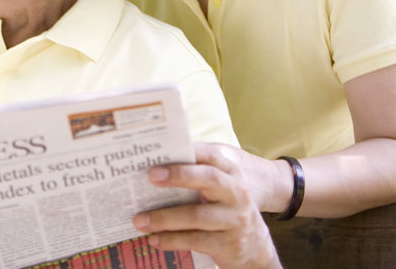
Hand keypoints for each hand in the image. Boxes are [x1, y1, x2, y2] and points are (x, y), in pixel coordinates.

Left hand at [132, 143, 279, 268]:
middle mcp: (237, 192)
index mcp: (231, 172)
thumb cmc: (224, 206)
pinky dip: (172, 240)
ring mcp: (235, 219)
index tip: (163, 152)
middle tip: (151, 176)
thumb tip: (154, 165)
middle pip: (209, 179)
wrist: (255, 244)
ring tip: (139, 220)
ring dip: (164, 218)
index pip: (210, 155)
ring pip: (197, 215)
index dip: (188, 151)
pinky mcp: (230, 243)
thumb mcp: (217, 186)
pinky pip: (196, 240)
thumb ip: (195, 172)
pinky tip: (154, 239)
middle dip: (179, 175)